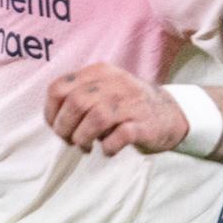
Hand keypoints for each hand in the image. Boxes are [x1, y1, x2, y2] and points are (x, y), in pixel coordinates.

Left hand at [44, 62, 189, 156]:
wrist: (171, 113)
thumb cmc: (127, 105)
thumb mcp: (103, 88)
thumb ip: (79, 95)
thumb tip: (54, 119)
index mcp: (99, 73)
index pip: (59, 87)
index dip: (51, 111)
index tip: (56, 126)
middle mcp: (114, 83)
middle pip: (75, 103)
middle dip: (65, 128)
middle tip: (71, 140)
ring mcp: (131, 103)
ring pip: (95, 118)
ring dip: (83, 138)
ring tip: (86, 146)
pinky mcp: (144, 125)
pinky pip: (120, 136)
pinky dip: (108, 147)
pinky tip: (108, 149)